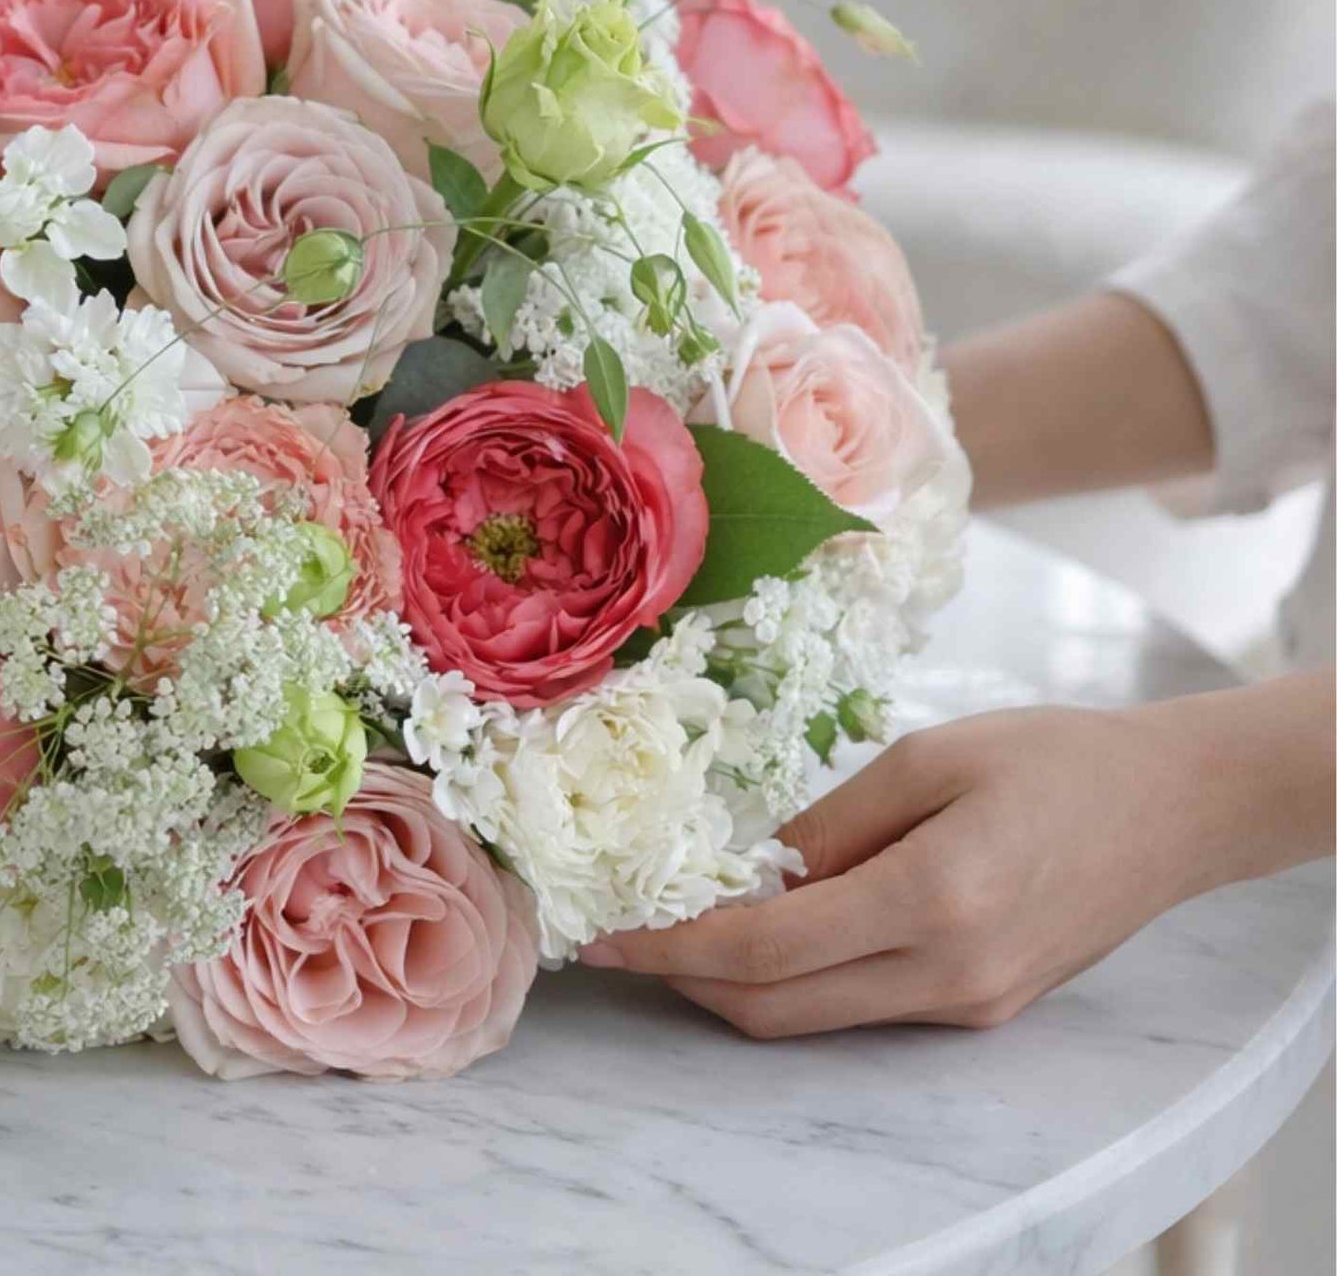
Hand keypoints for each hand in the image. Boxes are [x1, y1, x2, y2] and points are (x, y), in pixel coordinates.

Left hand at [576, 679, 1334, 1038]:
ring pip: (814, 1017)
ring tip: (679, 923)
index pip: (764, 950)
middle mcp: (946, 977)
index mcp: (930, 902)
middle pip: (775, 1008)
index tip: (604, 934)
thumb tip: (744, 869)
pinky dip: (798, 976)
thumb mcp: (926, 758)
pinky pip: (862, 1006)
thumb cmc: (1051, 758)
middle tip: (622, 935)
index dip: (672, 947)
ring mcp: (966, 1006)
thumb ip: (829, 822)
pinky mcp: (980, 1007)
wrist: (1171, 808)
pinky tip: (769, 923)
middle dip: (685, 979)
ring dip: (736, 983)